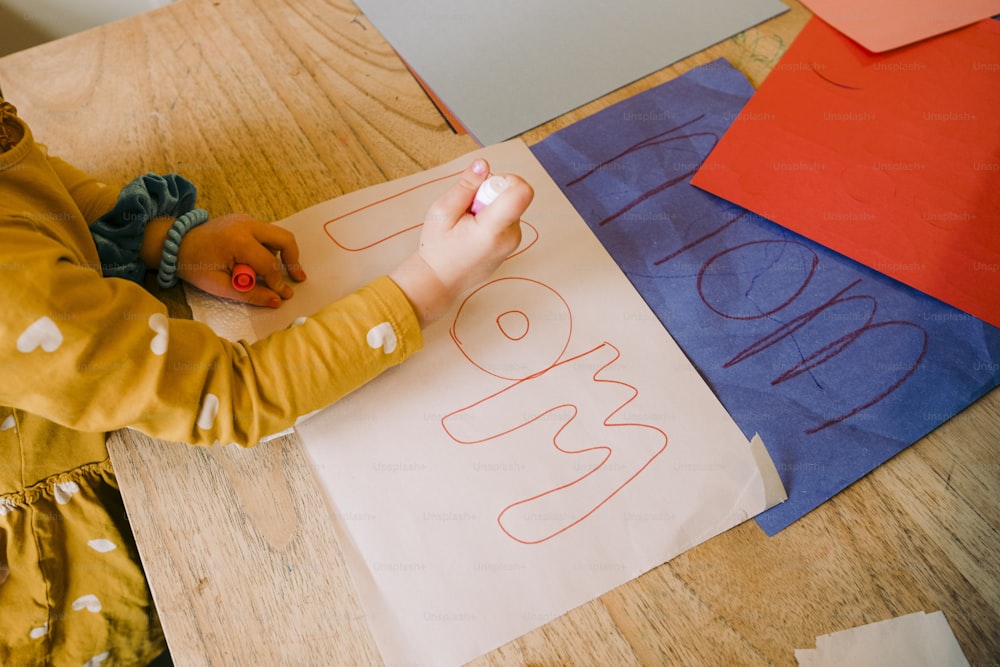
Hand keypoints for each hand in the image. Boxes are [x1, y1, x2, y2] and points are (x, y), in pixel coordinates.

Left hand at [174, 213, 306, 306]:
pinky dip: (269, 249)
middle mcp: (246, 224)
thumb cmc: (194, 266)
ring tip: (275, 273)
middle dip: (294, 260)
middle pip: (284, 239)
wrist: (175, 243)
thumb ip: (250, 294)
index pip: (269, 263)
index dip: (277, 282)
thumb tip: (277, 300)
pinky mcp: (245, 221)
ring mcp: (246, 219)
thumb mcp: (220, 286)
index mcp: (238, 240)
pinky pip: (267, 234)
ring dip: (280, 255)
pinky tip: (259, 263)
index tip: (280, 295)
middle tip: (298, 277)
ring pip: (277, 236)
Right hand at [390, 159, 532, 325]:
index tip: (484, 188)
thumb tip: (483, 164)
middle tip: (467, 210)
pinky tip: (474, 231)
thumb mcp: (442, 211)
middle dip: (490, 193)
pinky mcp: (513, 243)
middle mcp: (510, 236)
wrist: (441, 281)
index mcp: (492, 229)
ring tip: (468, 224)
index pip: (521, 192)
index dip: (506, 180)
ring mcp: (514, 241)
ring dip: (490, 206)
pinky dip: (492, 217)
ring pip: (509, 205)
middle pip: (513, 195)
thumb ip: (465, 186)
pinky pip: (508, 217)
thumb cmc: (438, 249)